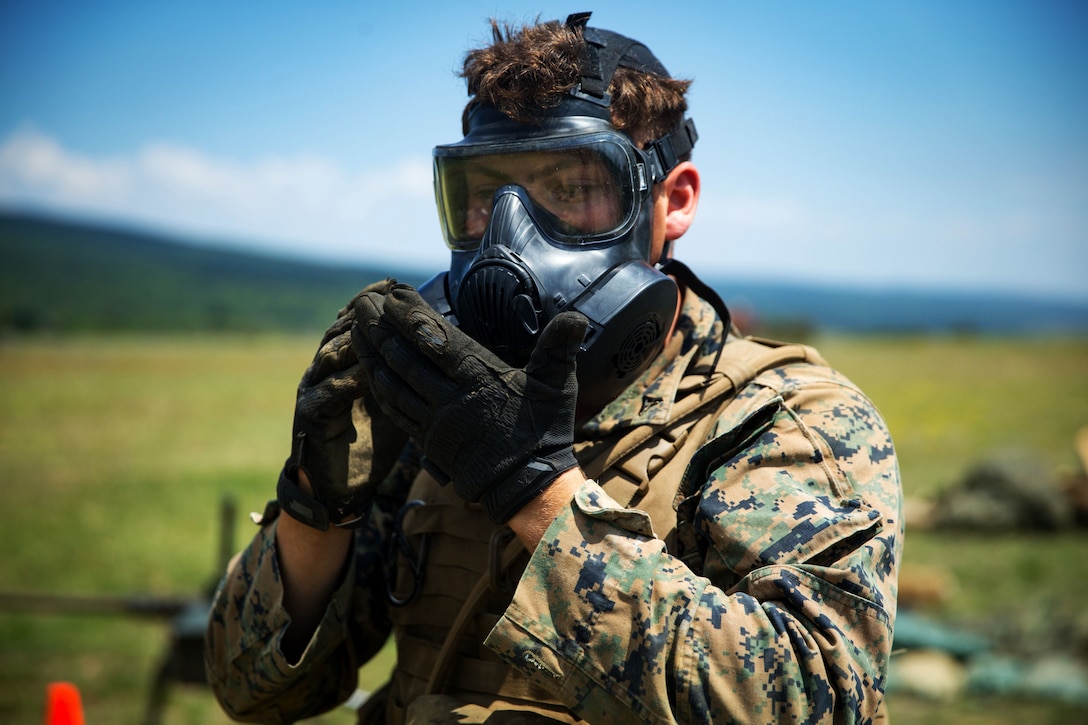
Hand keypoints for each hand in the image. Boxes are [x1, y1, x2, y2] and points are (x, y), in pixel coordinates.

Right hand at [278, 279, 408, 529]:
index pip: (358, 320)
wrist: (346, 482)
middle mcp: (328, 368)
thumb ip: (414, 369)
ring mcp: (315, 390)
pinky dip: (342, 384)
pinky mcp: (309, 417)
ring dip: (352, 342)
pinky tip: (363, 377)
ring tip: (374, 330)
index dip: (374, 300)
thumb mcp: (401, 396)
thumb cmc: (376, 437)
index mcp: (349, 360)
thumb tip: (452, 346)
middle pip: (341, 329)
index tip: (396, 283)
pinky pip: (323, 395)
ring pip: (328, 355)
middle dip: (362, 312)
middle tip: (384, 299)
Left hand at [352, 285, 586, 522]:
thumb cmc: (544, 433)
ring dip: (371, 354)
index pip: (435, 340)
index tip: (392, 293)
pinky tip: (367, 371)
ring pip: (393, 382)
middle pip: (405, 356)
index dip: (410, 315)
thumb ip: (559, 348)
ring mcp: (435, 421)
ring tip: (355, 328)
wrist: (528, 487)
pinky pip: (395, 410)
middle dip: (380, 327)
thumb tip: (577, 317)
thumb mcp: (557, 386)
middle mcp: (451, 397)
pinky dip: (378, 388)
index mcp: (480, 378)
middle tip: (362, 302)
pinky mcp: (428, 440)